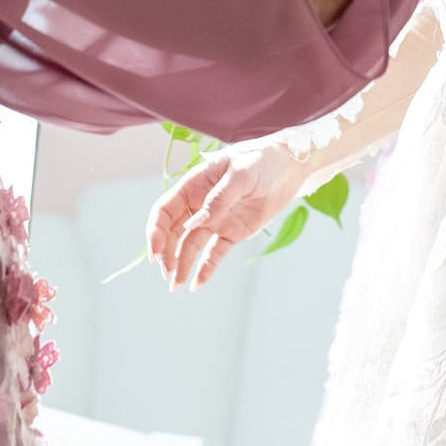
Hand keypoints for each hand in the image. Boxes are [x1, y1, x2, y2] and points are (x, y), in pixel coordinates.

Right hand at [145, 145, 308, 289]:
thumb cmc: (261, 160)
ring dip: (181, 264)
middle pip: (173, 232)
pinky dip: (205, 269)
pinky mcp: (232, 233)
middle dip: (166, 253)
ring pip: (191, 246)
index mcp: (193, 185)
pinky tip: (196, 284)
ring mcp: (215, 220)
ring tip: (176, 285)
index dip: (155, 231)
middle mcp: (199, 205)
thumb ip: (218, 198)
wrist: (290, 167)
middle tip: (167, 273)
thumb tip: (195, 223)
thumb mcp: (240, 174)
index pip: (164, 210)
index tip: (156, 251)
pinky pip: (214, 254)